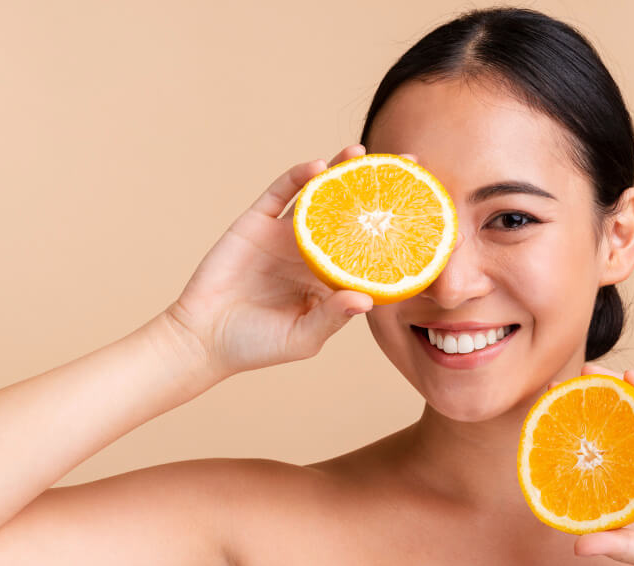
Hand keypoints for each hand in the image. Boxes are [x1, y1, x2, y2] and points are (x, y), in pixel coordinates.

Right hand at [164, 144, 415, 378]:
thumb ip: (333, 317)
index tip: (430, 216)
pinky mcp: (256, 224)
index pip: (371, 248)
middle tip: (409, 164)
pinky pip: (279, 194)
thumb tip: (365, 298)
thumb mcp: (303, 337)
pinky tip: (317, 166)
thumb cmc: (258, 344)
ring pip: (319, 196)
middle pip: (351, 212)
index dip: (397, 231)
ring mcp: (285, 235)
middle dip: (377, 188)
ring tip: (361, 153)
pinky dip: (297, 178)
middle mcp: (313, 251)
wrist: (203, 339)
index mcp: (331, 278)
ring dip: (339, 172)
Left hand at [569, 364, 633, 565]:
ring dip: (617, 390)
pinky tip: (632, 379)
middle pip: (621, 428)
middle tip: (556, 395)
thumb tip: (576, 547)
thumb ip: (623, 547)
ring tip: (586, 375)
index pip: (609, 462)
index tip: (549, 438)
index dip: (582, 449)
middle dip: (591, 411)